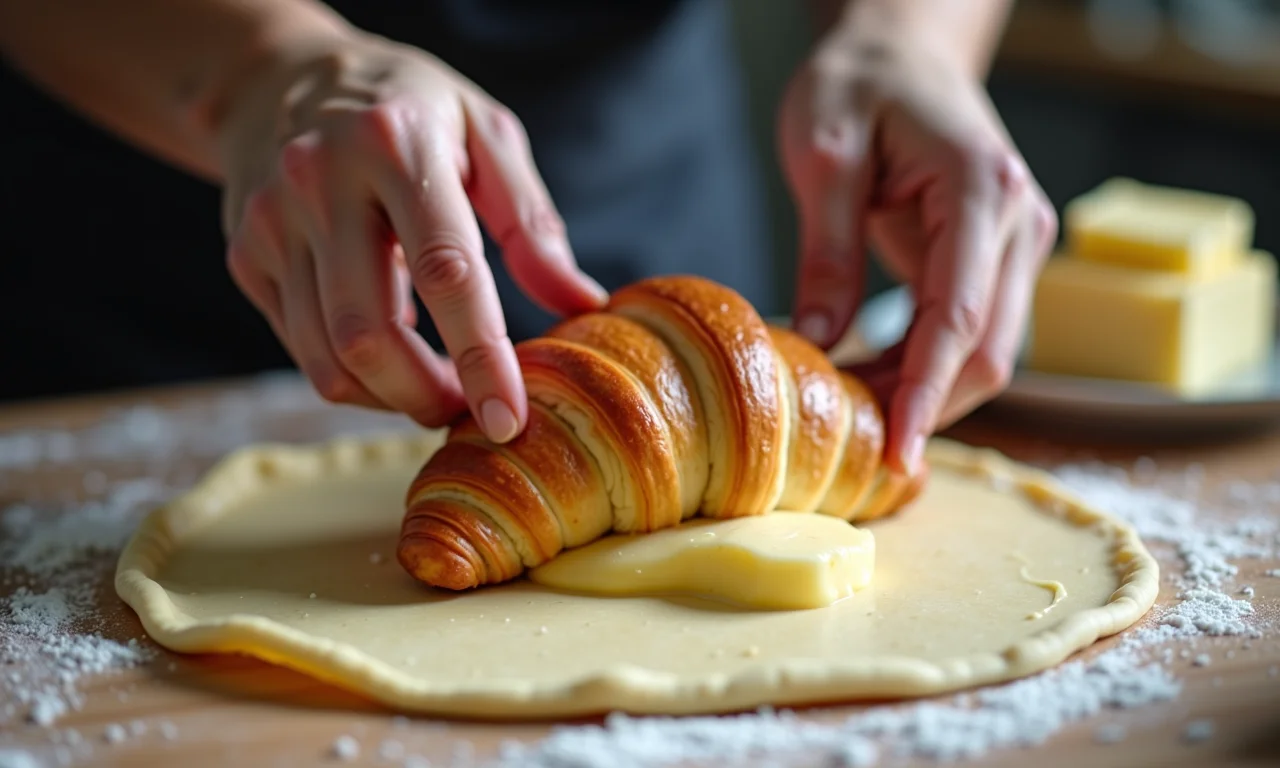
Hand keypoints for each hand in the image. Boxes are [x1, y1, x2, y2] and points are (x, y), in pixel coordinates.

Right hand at [216, 30, 606, 441]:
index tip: (509, 418)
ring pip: (328, 358)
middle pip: (369, 334)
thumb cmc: (407, 109)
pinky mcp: (246, 256)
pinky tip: (390, 352)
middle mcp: (320, 181)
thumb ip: (532, 222)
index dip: (480, 356)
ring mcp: (272, 223)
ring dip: (391, 398)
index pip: (445, 272)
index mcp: (396, 145)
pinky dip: (355, 375)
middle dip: (427, 397)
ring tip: (436, 388)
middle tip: (470, 410)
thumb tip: (579, 304)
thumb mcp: (485, 133)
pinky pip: (302, 348)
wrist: (278, 77)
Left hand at [778, 19, 1056, 473]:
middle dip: (924, 404)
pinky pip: (970, 331)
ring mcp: (1015, 243)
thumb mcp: (823, 152)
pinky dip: (925, 366)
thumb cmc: (860, 83)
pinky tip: (872, 378)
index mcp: (982, 190)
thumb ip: (826, 249)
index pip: (959, 317)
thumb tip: (820, 343)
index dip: (926, 393)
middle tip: (852, 442)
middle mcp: (1018, 222)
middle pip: (987, 350)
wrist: (902, 51)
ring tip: (852, 412)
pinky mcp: (997, 257)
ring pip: (985, 351)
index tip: (898, 451)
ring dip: (924, 391)